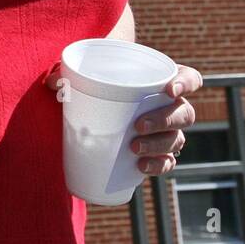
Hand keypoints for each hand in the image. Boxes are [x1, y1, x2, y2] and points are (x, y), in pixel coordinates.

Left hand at [44, 60, 202, 174]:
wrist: (94, 111)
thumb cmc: (94, 87)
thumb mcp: (81, 78)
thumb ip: (66, 76)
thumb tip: (54, 83)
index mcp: (161, 82)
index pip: (190, 78)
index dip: (186, 82)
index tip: (169, 90)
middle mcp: (171, 107)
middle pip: (184, 113)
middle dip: (164, 120)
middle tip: (138, 126)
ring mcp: (168, 132)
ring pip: (177, 139)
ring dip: (159, 145)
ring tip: (133, 148)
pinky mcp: (158, 153)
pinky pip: (168, 162)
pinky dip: (158, 165)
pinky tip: (141, 167)